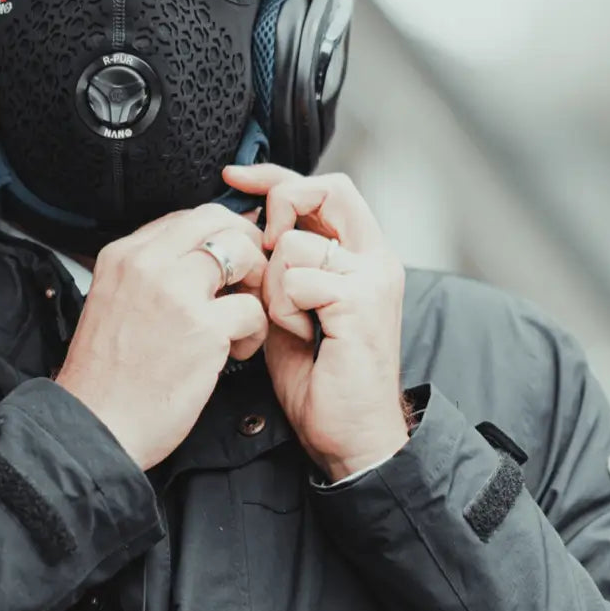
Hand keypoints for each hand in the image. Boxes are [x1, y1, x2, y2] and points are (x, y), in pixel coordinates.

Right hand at [55, 204, 268, 471]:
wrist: (94, 428)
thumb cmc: (107, 378)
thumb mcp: (113, 302)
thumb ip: (151, 274)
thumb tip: (201, 257)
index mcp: (122, 255)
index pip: (188, 217)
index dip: (219, 235)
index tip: (229, 261)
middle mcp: (147, 264)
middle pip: (220, 222)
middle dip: (246, 246)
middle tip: (248, 282)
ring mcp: (177, 293)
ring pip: (245, 255)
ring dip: (255, 287)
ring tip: (239, 322)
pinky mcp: (204, 329)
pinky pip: (254, 310)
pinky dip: (254, 332)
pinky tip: (233, 353)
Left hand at [224, 164, 408, 480]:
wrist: (351, 434)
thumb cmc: (320, 379)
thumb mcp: (289, 306)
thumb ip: (277, 264)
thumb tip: (241, 227)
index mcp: (360, 255)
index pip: (322, 188)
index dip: (275, 176)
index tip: (234, 177)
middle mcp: (375, 258)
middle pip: (326, 188)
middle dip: (281, 206)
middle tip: (263, 249)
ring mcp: (373, 277)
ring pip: (294, 242)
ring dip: (274, 285)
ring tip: (291, 322)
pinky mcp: (361, 301)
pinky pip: (297, 278)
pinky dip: (284, 309)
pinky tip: (300, 335)